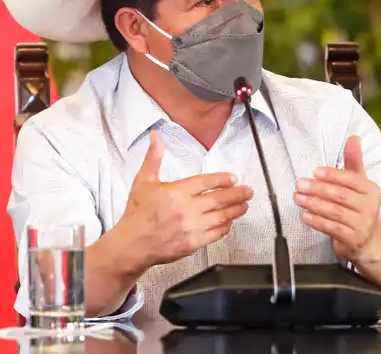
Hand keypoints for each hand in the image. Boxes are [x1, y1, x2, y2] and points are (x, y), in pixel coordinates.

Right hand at [115, 130, 253, 270]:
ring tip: (244, 205)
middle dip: (237, 194)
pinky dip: (225, 227)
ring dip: (236, 210)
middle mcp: (186, 209)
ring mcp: (192, 227)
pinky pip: (216, 234)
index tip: (233, 178)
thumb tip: (156, 137)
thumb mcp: (143, 181)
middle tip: (248, 191)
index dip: (223, 179)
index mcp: (176, 192)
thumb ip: (154, 157)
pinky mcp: (194, 243)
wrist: (133, 243)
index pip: (206, 182)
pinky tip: (229, 222)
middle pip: (219, 199)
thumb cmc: (138, 213)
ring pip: (222, 216)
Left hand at [293, 135, 380, 260]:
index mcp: (372, 190)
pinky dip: (317, 221)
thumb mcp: (358, 183)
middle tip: (299, 184)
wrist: (368, 240)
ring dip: (313, 204)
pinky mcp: (354, 240)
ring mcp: (363, 225)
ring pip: (335, 212)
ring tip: (297, 198)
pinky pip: (332, 228)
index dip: (333, 175)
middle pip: (341, 195)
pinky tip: (305, 215)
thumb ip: (353, 161)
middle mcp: (370, 207)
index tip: (315, 171)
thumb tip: (354, 137)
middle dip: (318, 189)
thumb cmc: (358, 206)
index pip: (352, 180)